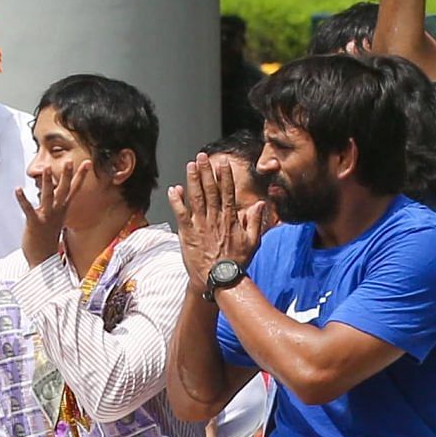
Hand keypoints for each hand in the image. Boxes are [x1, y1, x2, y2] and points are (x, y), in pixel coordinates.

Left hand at [17, 156, 91, 268]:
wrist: (43, 261)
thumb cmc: (46, 240)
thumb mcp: (54, 220)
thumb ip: (54, 207)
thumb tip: (54, 196)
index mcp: (62, 210)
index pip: (74, 189)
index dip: (80, 176)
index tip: (87, 162)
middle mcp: (57, 212)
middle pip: (64, 190)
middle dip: (67, 175)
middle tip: (69, 161)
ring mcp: (46, 217)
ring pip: (48, 196)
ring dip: (47, 182)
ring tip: (46, 168)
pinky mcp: (34, 223)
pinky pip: (28, 209)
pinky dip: (23, 199)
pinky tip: (18, 189)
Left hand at [169, 154, 264, 286]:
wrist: (219, 279)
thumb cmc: (236, 262)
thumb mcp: (253, 242)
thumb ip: (255, 221)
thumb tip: (261, 204)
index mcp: (230, 219)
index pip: (227, 193)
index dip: (224, 176)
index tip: (222, 163)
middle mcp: (215, 219)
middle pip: (210, 190)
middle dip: (206, 172)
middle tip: (203, 156)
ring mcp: (200, 225)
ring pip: (196, 198)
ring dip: (192, 180)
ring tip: (190, 165)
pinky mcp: (187, 233)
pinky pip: (181, 213)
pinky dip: (176, 201)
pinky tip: (174, 189)